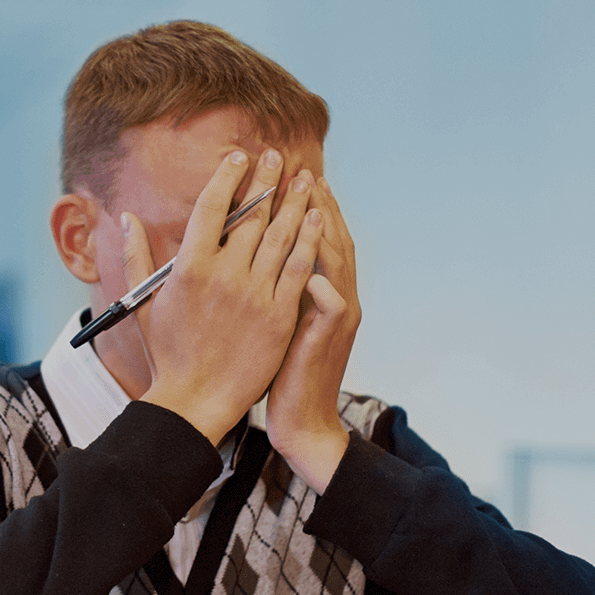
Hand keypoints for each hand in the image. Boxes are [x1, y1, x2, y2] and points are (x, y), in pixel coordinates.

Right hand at [125, 148, 320, 444]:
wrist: (196, 400)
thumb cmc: (168, 354)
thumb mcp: (143, 303)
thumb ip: (137, 256)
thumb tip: (126, 218)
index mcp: (190, 268)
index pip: (212, 206)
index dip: (228, 176)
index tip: (239, 157)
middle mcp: (225, 275)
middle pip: (253, 215)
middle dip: (268, 180)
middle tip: (280, 157)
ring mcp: (255, 295)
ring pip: (282, 235)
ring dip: (296, 202)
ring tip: (306, 178)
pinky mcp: (279, 315)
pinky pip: (299, 268)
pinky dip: (311, 239)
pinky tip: (318, 217)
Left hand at [265, 174, 361, 491]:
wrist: (302, 421)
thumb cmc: (282, 372)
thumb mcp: (281, 322)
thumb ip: (279, 287)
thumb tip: (257, 254)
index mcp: (326, 294)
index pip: (322, 240)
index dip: (311, 208)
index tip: (296, 178)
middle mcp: (338, 300)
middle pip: (334, 241)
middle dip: (319, 205)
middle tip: (304, 173)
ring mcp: (336, 320)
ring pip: (338, 265)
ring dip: (326, 231)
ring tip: (312, 201)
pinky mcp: (326, 341)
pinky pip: (331, 308)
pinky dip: (325, 287)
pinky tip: (311, 270)